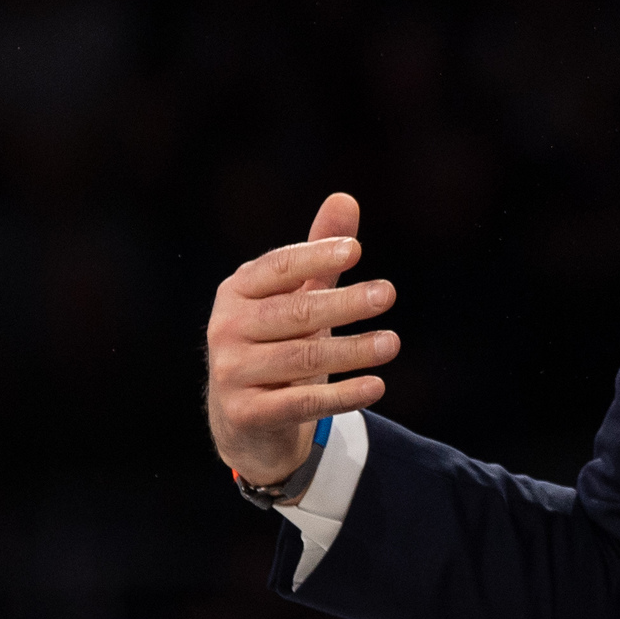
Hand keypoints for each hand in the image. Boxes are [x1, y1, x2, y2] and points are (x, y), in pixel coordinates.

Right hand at [205, 192, 399, 482]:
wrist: (245, 420)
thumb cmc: (277, 344)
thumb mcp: (296, 299)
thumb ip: (319, 257)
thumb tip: (345, 198)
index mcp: (236, 292)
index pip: (277, 267)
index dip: (314, 256)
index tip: (355, 250)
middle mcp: (226, 329)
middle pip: (294, 313)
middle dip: (343, 303)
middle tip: (387, 293)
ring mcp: (232, 372)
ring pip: (301, 358)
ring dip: (352, 350)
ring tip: (393, 342)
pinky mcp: (247, 413)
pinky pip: (301, 402)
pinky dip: (343, 396)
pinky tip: (377, 386)